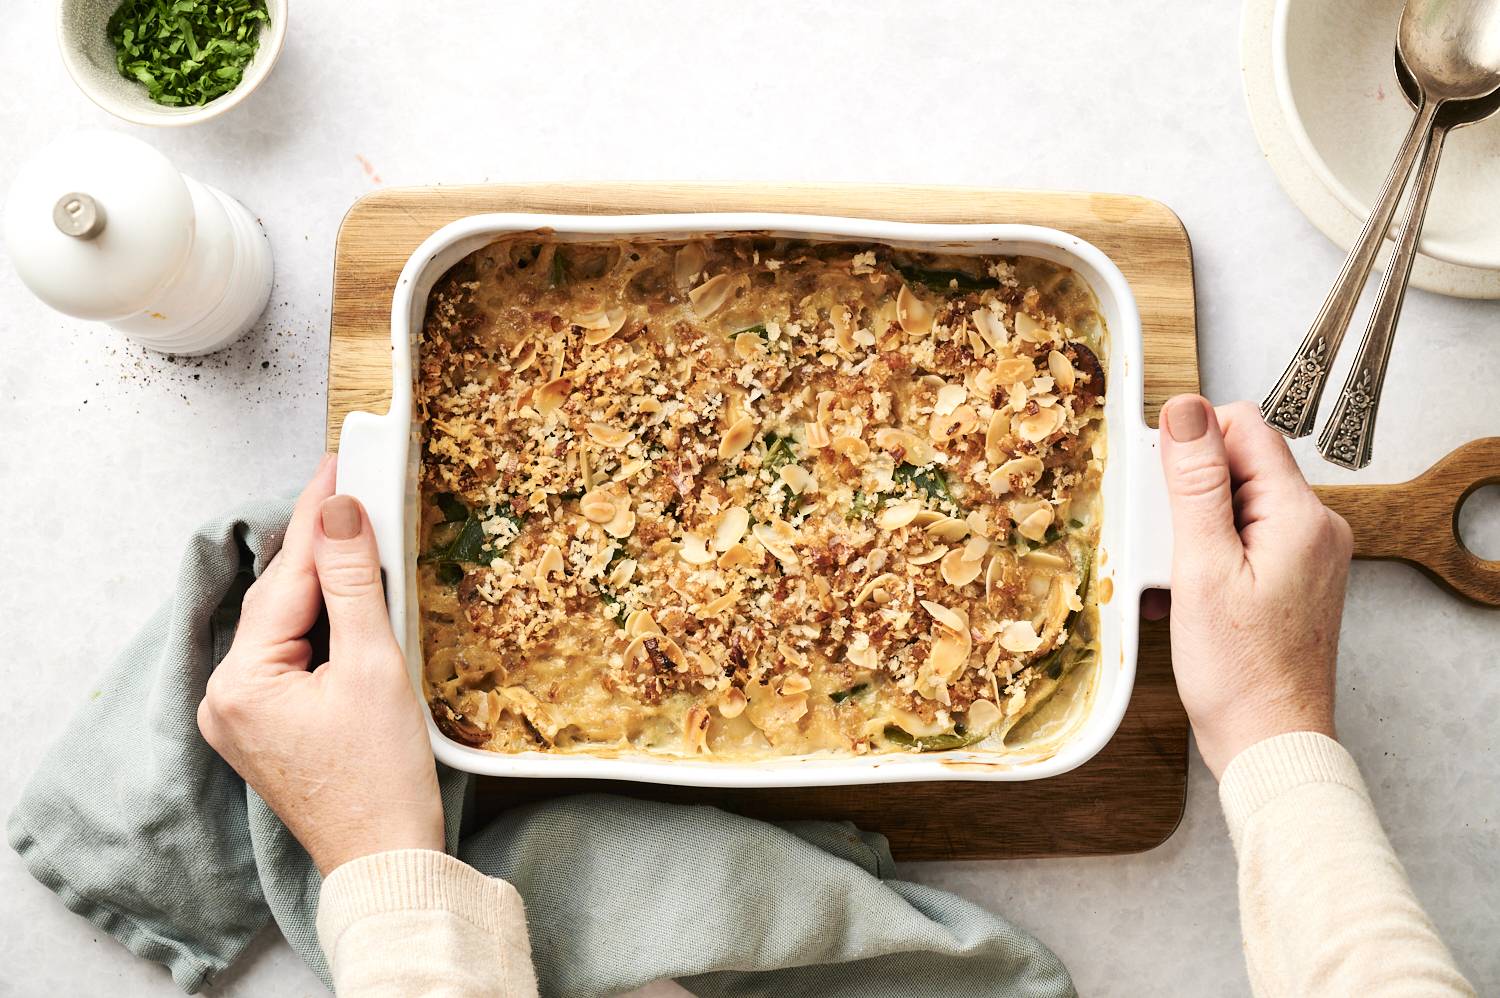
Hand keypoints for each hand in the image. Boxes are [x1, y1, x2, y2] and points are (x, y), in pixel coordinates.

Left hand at [198, 455, 443, 873]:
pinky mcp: (264, 730)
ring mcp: (240, 718)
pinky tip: (346, 598)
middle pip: (279, 600)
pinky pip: (288, 656)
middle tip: (354, 489)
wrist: (386, 857)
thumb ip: (353, 582)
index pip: (286, 578)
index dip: (316, 517)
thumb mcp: (374, 666)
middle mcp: (225, 698)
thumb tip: (340, 511)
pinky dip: (318, 625)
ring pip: (284, 626)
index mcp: (242, 681)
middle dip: (318, 549)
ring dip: (321, 585)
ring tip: (356, 535)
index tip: (337, 462)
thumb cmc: (383, 776)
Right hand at [1151, 396, 1352, 778]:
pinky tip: (1181, 594)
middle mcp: (1313, 527)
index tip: (1156, 483)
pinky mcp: (1290, 581)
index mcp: (1299, 514)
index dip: (1192, 442)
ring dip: (1189, 530)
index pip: (1245, 427)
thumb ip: (1195, 483)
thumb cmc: (1238, 671)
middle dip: (1186, 493)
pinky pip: (1240, 543)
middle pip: (1238, 466)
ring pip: (1234, 506)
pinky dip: (1204, 558)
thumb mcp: (1201, 568)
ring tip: (1169, 577)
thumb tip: (1186, 409)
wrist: (1269, 743)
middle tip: (1159, 542)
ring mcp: (1305, 555)